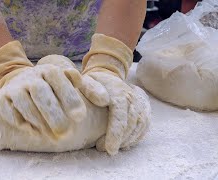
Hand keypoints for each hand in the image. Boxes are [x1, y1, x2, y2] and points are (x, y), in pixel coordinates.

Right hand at [0, 41, 87, 139]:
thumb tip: (106, 100)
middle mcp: (32, 77)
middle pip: (40, 92)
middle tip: (66, 132)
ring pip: (23, 102)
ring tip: (52, 135)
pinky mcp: (3, 98)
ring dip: (38, 120)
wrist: (24, 82)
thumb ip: (89, 89)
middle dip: (53, 113)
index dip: (69, 98)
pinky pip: (7, 109)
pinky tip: (31, 130)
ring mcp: (16, 87)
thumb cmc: (54, 87)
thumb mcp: (73, 84)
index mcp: (50, 71)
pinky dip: (18, 120)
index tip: (80, 117)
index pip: (60, 80)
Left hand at [82, 34, 150, 154]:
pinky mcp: (145, 109)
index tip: (108, 148)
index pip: (120, 113)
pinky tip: (123, 144)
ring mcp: (140, 102)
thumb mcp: (85, 82)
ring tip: (112, 149)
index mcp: (117, 91)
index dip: (115, 132)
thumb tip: (101, 99)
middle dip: (120, 140)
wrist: (108, 77)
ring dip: (127, 140)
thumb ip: (88, 89)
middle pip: (131, 122)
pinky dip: (135, 137)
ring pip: (139, 125)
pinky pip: (144, 126)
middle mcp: (132, 96)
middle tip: (106, 150)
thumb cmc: (92, 84)